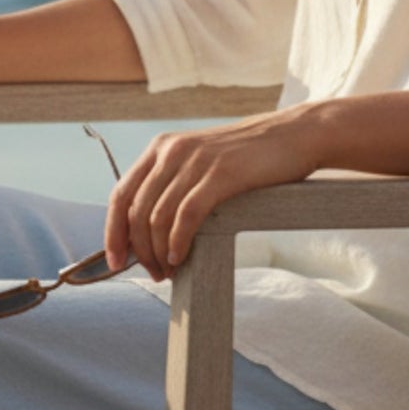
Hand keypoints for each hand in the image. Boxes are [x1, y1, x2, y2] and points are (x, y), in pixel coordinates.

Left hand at [105, 109, 322, 279]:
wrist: (294, 135)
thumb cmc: (249, 158)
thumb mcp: (200, 162)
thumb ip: (173, 185)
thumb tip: (148, 232)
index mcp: (160, 148)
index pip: (120, 194)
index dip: (113, 232)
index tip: (115, 261)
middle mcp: (171, 151)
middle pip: (136, 211)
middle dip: (139, 250)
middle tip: (153, 274)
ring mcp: (196, 161)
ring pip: (158, 217)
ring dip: (159, 252)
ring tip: (169, 271)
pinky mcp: (220, 174)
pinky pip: (186, 216)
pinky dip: (178, 242)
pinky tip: (180, 258)